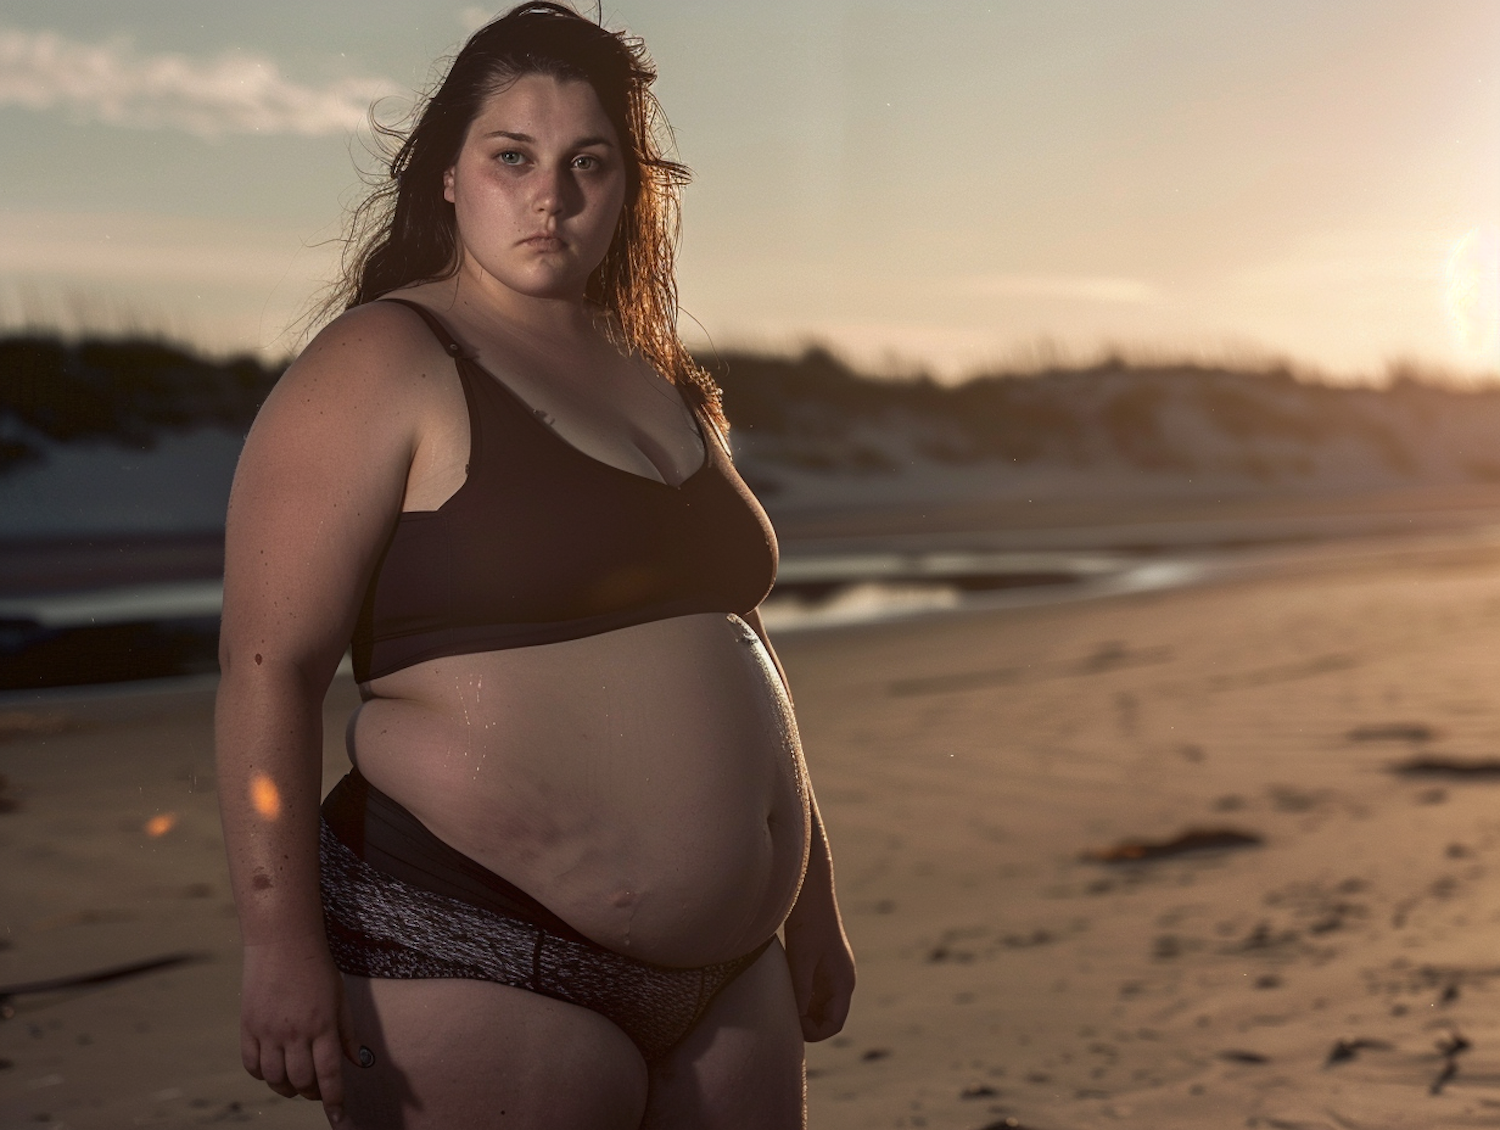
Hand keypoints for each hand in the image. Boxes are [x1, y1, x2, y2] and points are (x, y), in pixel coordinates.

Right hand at [240, 936, 359, 1124]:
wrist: (282, 941)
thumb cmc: (317, 967)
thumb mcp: (340, 997)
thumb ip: (346, 1032)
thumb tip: (355, 1062)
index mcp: (323, 1025)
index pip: (329, 1074)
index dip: (334, 1100)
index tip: (338, 1117)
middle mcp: (295, 1032)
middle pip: (301, 1081)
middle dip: (311, 1093)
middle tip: (317, 1091)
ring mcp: (269, 1031)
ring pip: (275, 1079)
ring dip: (287, 1088)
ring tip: (295, 1083)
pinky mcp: (248, 1026)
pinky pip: (252, 1064)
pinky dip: (262, 1075)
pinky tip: (273, 1069)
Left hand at [783, 898, 855, 1041]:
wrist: (810, 891)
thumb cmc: (808, 923)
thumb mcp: (801, 959)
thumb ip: (801, 990)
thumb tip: (798, 1019)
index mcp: (844, 982)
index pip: (834, 1023)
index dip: (814, 1032)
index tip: (791, 1024)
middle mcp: (842, 980)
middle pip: (828, 1017)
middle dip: (808, 1023)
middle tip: (783, 1017)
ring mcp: (832, 972)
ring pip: (820, 1005)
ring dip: (804, 1011)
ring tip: (782, 1004)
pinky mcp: (821, 963)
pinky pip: (814, 992)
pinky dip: (802, 998)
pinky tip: (783, 990)